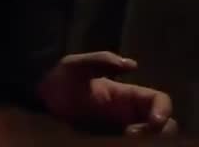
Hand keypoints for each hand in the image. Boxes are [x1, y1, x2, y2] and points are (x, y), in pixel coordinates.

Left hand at [37, 51, 178, 136]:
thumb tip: (133, 65)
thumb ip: (101, 60)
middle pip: (163, 126)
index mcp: (127, 97)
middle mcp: (128, 116)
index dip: (162, 111)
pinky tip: (113, 145)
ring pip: (149, 141)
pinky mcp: (105, 142)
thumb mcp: (75, 66)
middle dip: (157, 134)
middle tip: (131, 137)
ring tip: (123, 143)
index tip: (152, 123)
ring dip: (146, 143)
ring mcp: (118, 133)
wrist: (35, 105)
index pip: (159, 102)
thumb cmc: (56, 83)